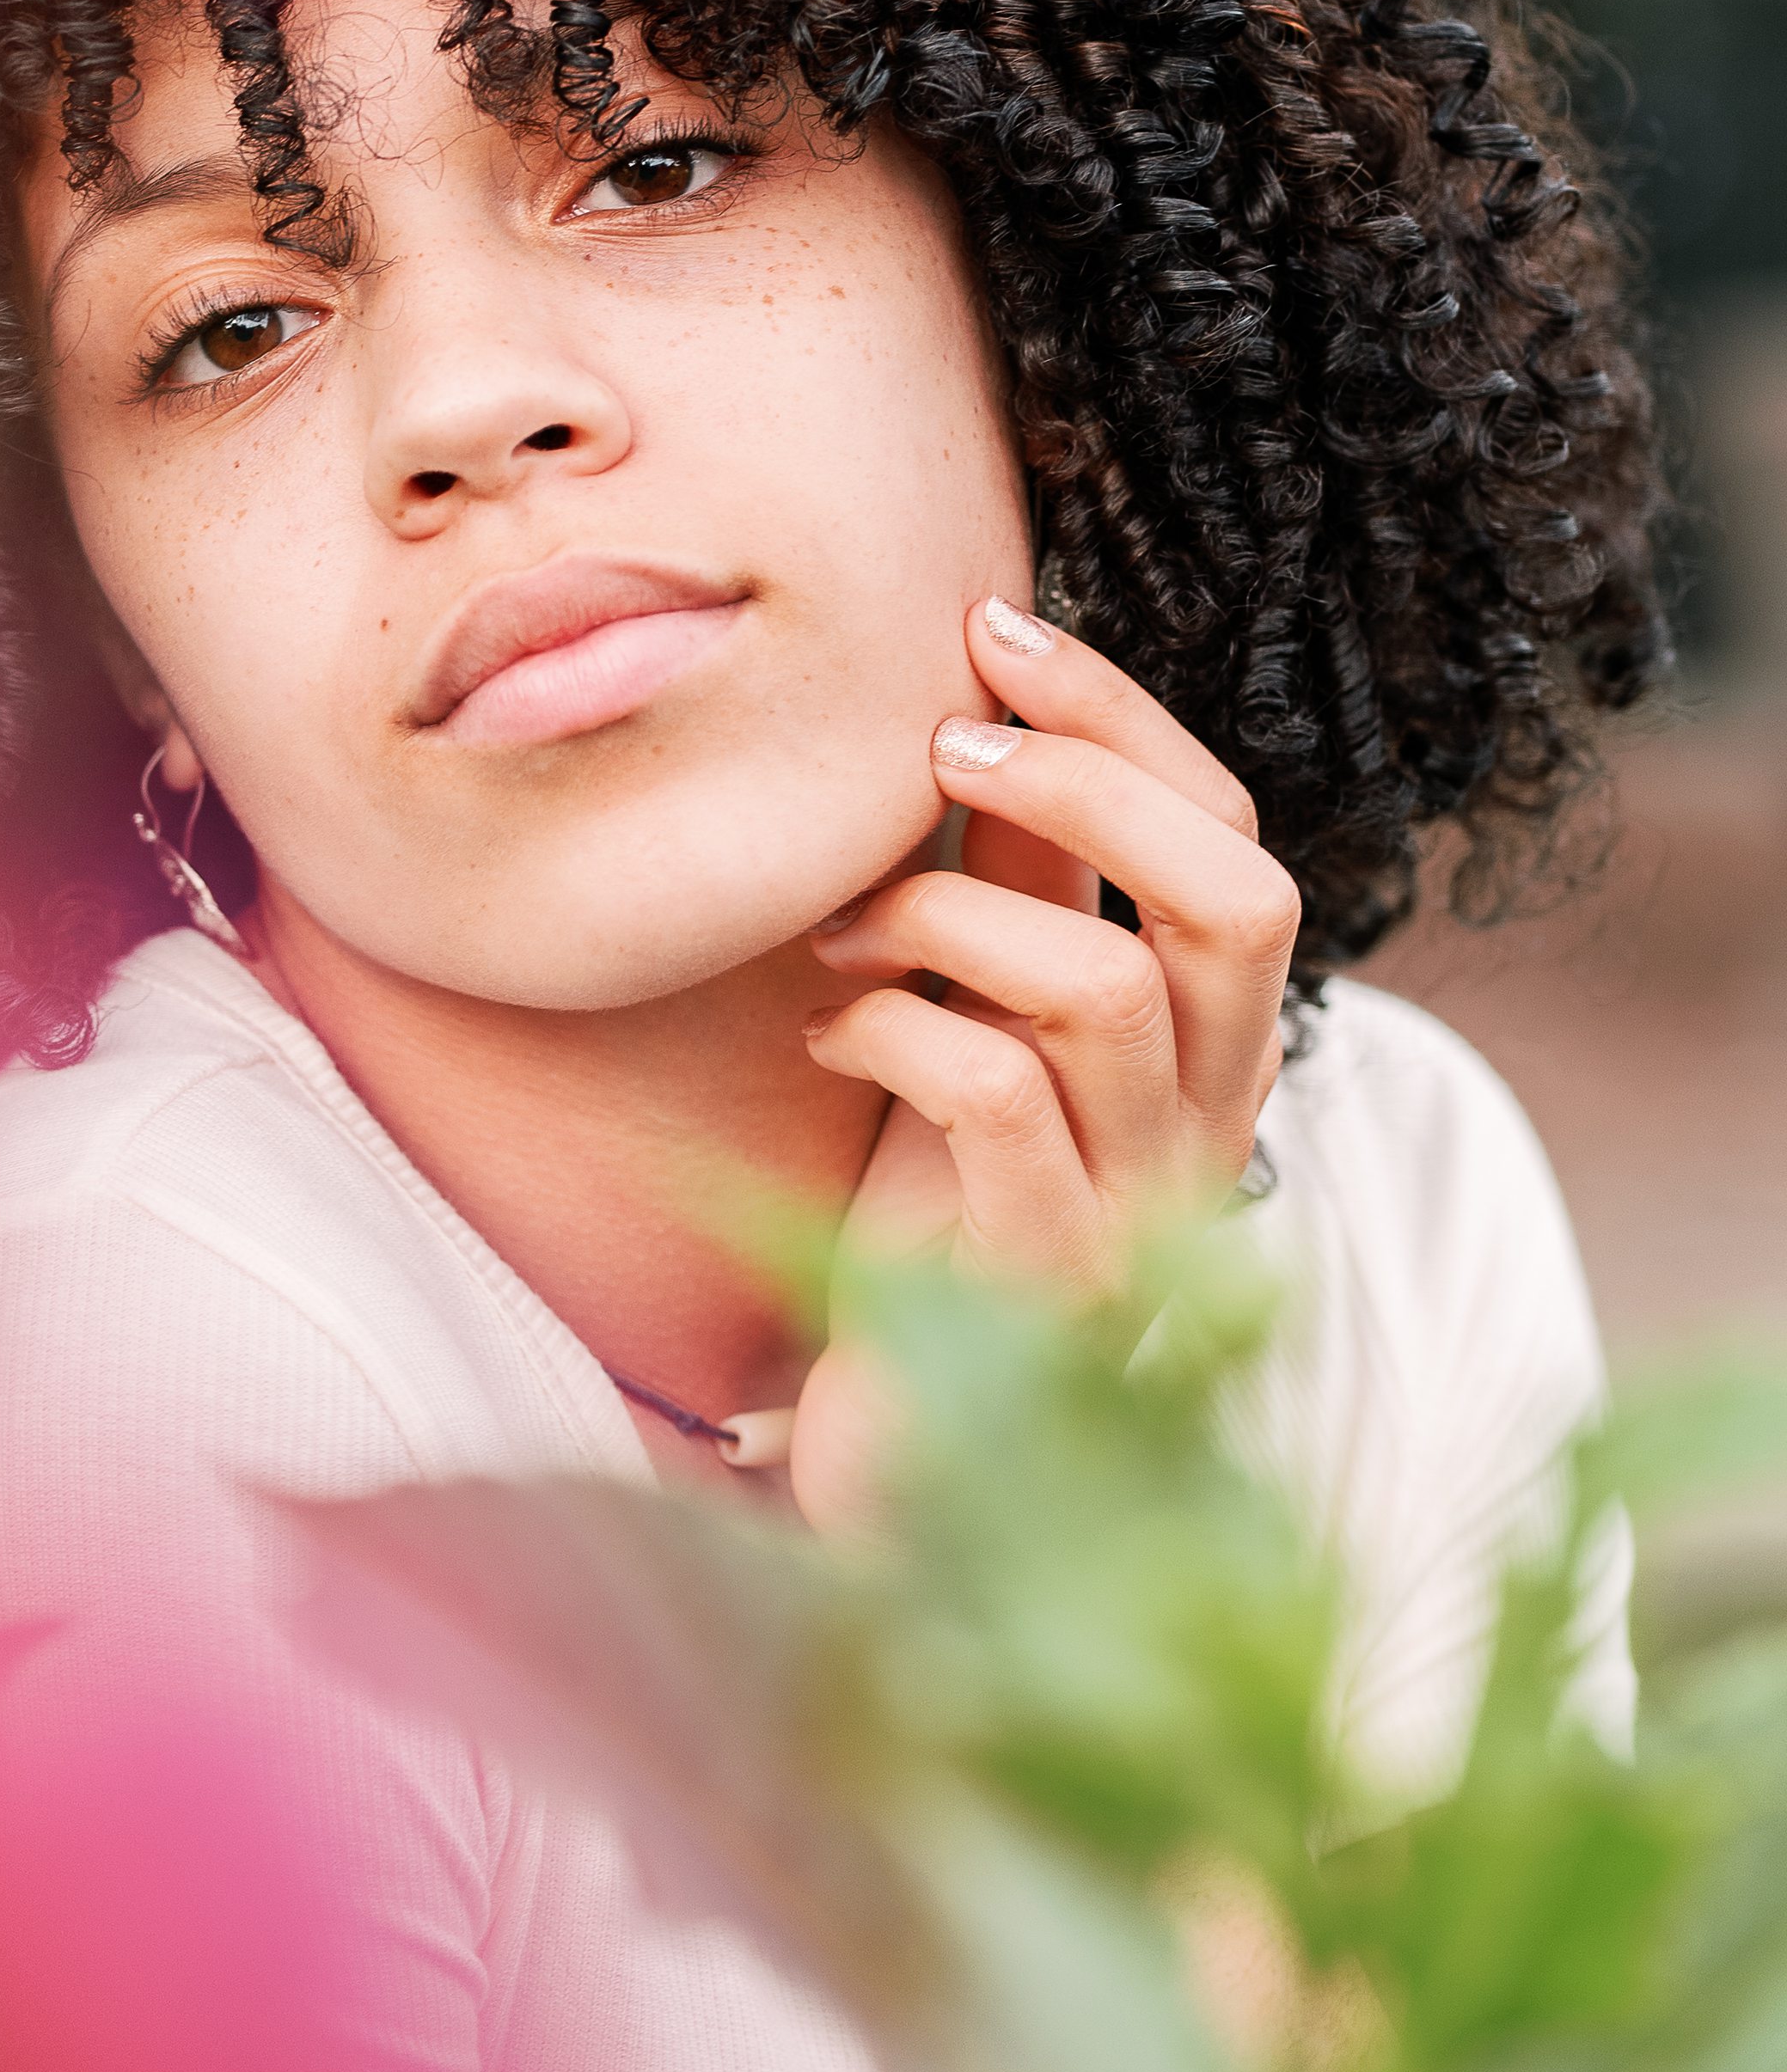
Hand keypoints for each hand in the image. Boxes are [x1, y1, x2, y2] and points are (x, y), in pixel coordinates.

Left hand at [787, 593, 1298, 1533]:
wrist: (900, 1449)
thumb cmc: (941, 1211)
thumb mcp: (984, 1017)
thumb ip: (1005, 882)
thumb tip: (967, 702)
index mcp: (1214, 1038)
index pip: (1231, 831)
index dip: (1121, 711)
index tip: (990, 623)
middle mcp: (1214, 1116)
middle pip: (1240, 893)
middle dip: (1089, 781)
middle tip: (937, 751)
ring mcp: (1146, 1205)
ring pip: (1103, 989)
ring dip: (947, 914)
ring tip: (839, 927)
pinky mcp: (1049, 1278)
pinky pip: (994, 1099)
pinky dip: (894, 1029)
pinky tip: (831, 1033)